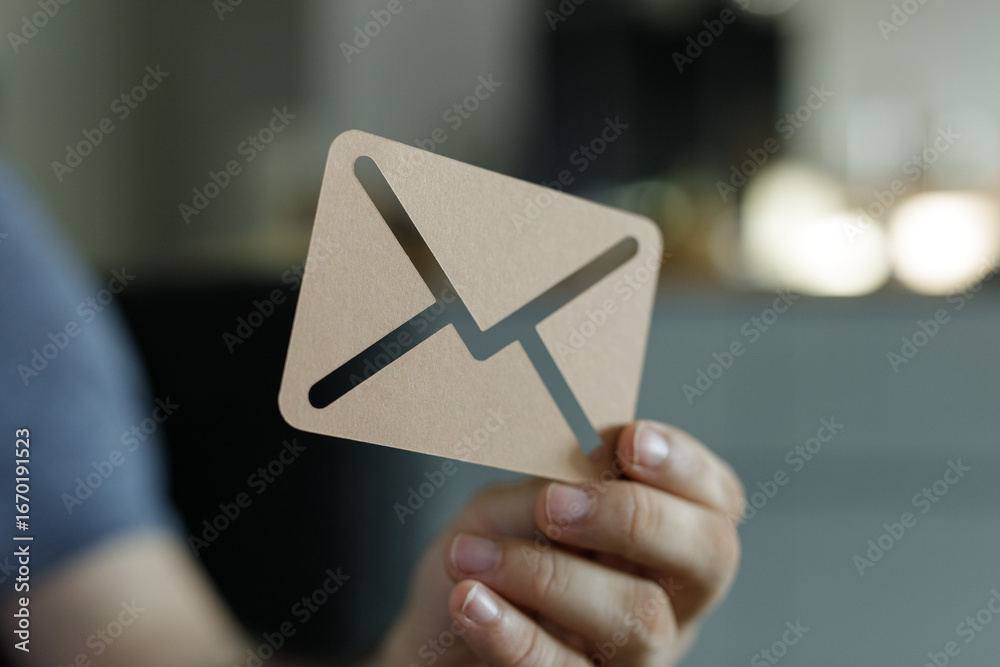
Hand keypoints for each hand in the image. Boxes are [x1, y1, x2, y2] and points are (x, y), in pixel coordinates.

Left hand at [367, 420, 744, 665]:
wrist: (444, 620)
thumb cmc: (494, 548)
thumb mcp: (517, 500)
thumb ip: (555, 479)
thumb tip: (590, 454)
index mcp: (666, 532)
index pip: (716, 498)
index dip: (684, 465)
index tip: (629, 440)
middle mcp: (671, 596)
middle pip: (709, 556)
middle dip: (633, 518)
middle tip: (553, 504)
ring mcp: (636, 653)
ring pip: (638, 620)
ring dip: (548, 577)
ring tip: (472, 554)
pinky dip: (511, 634)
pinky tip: (470, 600)